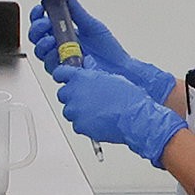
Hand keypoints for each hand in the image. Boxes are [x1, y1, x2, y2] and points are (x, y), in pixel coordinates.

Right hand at [29, 0, 174, 99]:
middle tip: (45, 23)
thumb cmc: (108, 49)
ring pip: (40, 51)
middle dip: (37, 28)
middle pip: (36, 37)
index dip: (38, 14)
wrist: (120, 68)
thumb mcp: (92, 26)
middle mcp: (59, 46)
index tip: (40, 8)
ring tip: (51, 38)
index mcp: (64, 32)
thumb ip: (78, 12)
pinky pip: (50, 65)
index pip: (43, 22)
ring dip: (42, 43)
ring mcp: (60, 59)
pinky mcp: (63, 72)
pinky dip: (51, 57)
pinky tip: (57, 52)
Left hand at [55, 63, 187, 169]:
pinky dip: (84, 124)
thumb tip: (88, 68)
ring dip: (78, 111)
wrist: (134, 117)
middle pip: (62, 94)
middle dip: (71, 97)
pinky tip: (97, 121)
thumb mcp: (111, 77)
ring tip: (95, 112)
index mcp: (81, 77)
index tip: (63, 79)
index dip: (62, 76)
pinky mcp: (79, 126)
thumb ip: (94, 74)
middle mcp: (74, 93)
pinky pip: (76, 125)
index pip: (60, 73)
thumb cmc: (127, 97)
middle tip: (85, 100)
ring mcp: (75, 110)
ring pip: (69, 111)